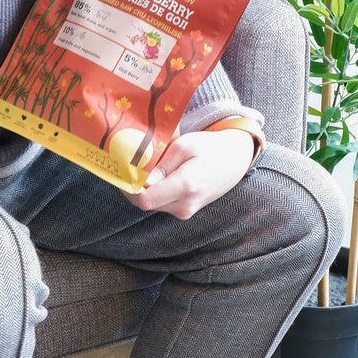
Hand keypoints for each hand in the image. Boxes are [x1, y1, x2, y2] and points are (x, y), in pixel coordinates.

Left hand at [133, 129, 255, 219]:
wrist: (235, 160)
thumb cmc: (209, 148)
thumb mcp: (184, 146)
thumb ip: (162, 165)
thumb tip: (143, 181)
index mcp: (185, 186)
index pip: (145, 199)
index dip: (129, 187)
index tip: (123, 170)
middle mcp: (185, 204)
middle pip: (144, 203)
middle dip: (133, 186)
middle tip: (127, 166)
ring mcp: (185, 211)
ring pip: (151, 204)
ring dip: (144, 189)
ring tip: (144, 167)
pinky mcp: (185, 211)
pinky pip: (161, 204)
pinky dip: (154, 192)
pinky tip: (156, 176)